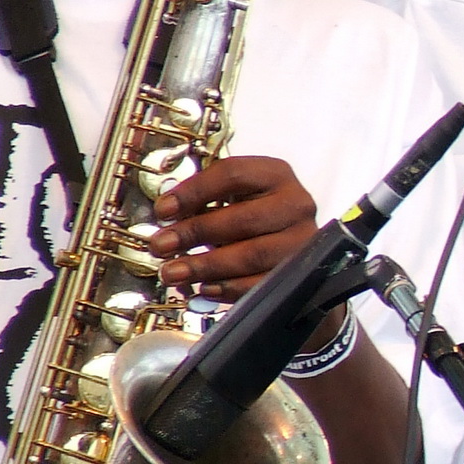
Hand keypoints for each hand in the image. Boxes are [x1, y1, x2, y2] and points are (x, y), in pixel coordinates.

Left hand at [146, 155, 317, 301]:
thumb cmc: (255, 214)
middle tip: (162, 244)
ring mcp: (301, 239)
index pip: (233, 175)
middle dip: (195, 233)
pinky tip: (206, 288)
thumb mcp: (235, 195)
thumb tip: (165, 218)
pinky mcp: (301, 271)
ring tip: (174, 272)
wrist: (294, 240)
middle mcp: (294, 204)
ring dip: (206, 266)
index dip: (194, 191)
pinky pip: (262, 283)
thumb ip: (205, 201)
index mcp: (275, 175)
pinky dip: (230, 288)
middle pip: (242, 218)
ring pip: (252, 255)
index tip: (164, 209)